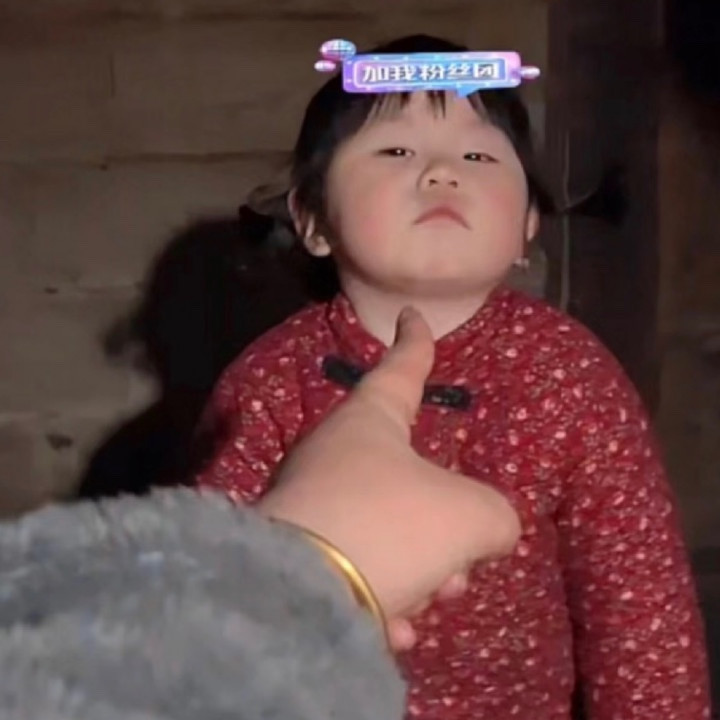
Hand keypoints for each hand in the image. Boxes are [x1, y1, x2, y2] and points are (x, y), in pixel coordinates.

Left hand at [257, 308, 519, 638]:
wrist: (300, 595)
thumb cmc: (391, 526)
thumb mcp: (469, 516)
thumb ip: (492, 514)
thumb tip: (485, 529)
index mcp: (369, 424)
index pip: (400, 369)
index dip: (416, 344)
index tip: (411, 316)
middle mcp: (333, 456)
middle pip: (404, 475)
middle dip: (443, 521)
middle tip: (462, 562)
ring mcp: (309, 504)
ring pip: (385, 529)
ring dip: (421, 569)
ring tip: (434, 599)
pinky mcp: (293, 555)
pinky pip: (355, 569)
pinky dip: (383, 597)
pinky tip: (394, 630)